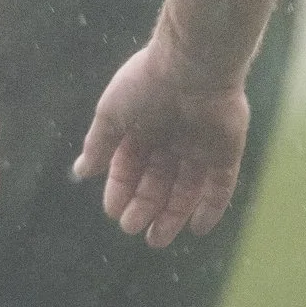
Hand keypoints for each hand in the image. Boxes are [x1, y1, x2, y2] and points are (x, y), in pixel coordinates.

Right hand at [72, 39, 251, 247]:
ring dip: (172, 215)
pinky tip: (197, 228)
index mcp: (140, 130)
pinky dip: (210, 208)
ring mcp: (198, 149)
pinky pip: (219, 188)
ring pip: (185, 190)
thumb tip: (80, 171)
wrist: (190, 68)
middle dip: (144, 207)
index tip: (113, 212)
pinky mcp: (225, 155)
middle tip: (133, 229)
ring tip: (157, 238)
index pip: (128, 167)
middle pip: (156, 183)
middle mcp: (169, 142)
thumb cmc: (144, 86)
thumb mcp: (111, 114)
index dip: (120, 190)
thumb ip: (98, 144)